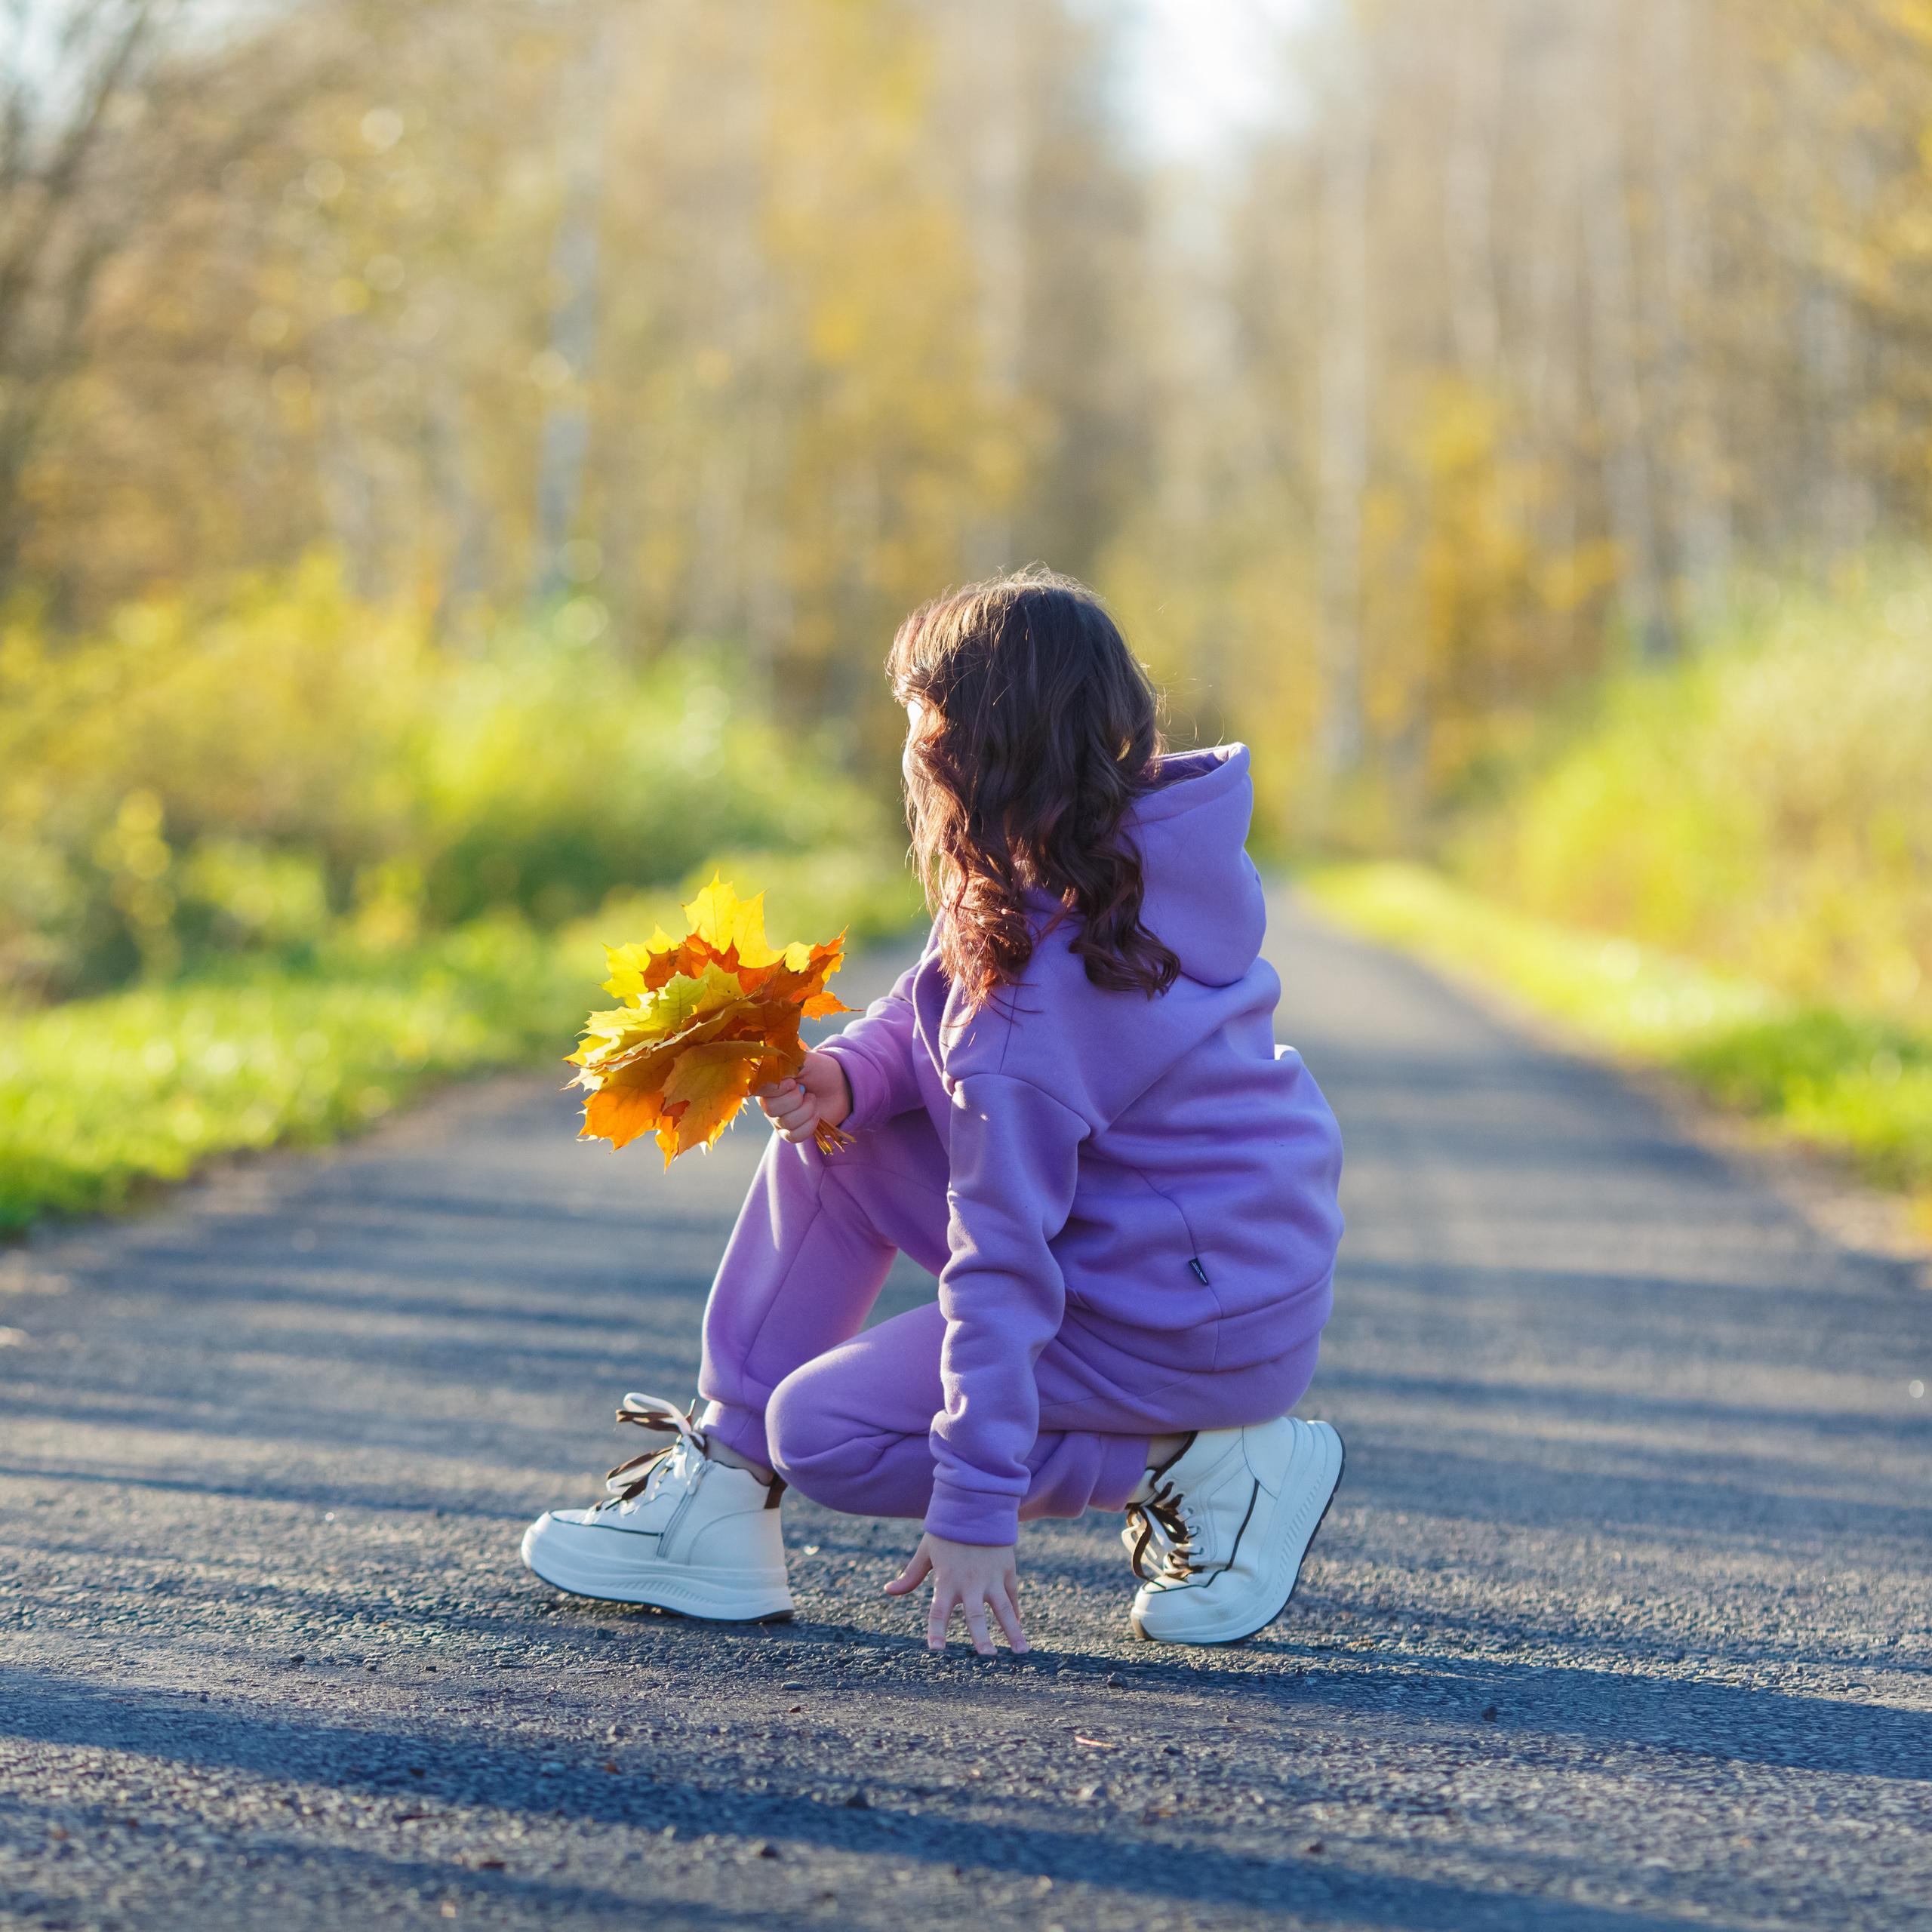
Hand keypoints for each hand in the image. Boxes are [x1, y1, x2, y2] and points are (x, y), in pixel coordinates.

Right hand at [754, 1050, 851, 1143]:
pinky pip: (794, 1136)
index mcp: (767, 1082)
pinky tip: (815, 1114)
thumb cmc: (819, 1071)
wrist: (838, 1087)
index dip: (777, 1088)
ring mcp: (778, 1119)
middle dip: (795, 1099)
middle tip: (805, 1090)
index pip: (758, 1089)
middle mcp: (767, 1102)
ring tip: (812, 1099)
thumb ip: (785, 1063)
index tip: (792, 1082)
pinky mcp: (790, 1133)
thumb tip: (769, 1068)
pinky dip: (810, 1125)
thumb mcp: (803, 1060)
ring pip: (787, 1122)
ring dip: (807, 1109)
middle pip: (770, 1109)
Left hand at [885, 1532, 1027, 1654]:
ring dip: (1013, 1632)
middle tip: (987, 1657)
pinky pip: (1012, 1595)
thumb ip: (911, 1574)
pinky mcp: (1007, 1569)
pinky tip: (1019, 1629)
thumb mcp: (927, 1550)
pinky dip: (1016, 1613)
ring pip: (1004, 1609)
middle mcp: (970, 1582)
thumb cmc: (947, 1530)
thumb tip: (888, 1591)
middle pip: (975, 1614)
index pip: (939, 1610)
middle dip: (981, 1636)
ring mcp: (991, 1576)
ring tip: (1022, 1653)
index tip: (936, 1650)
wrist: (976, 1503)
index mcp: (947, 1579)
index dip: (936, 1630)